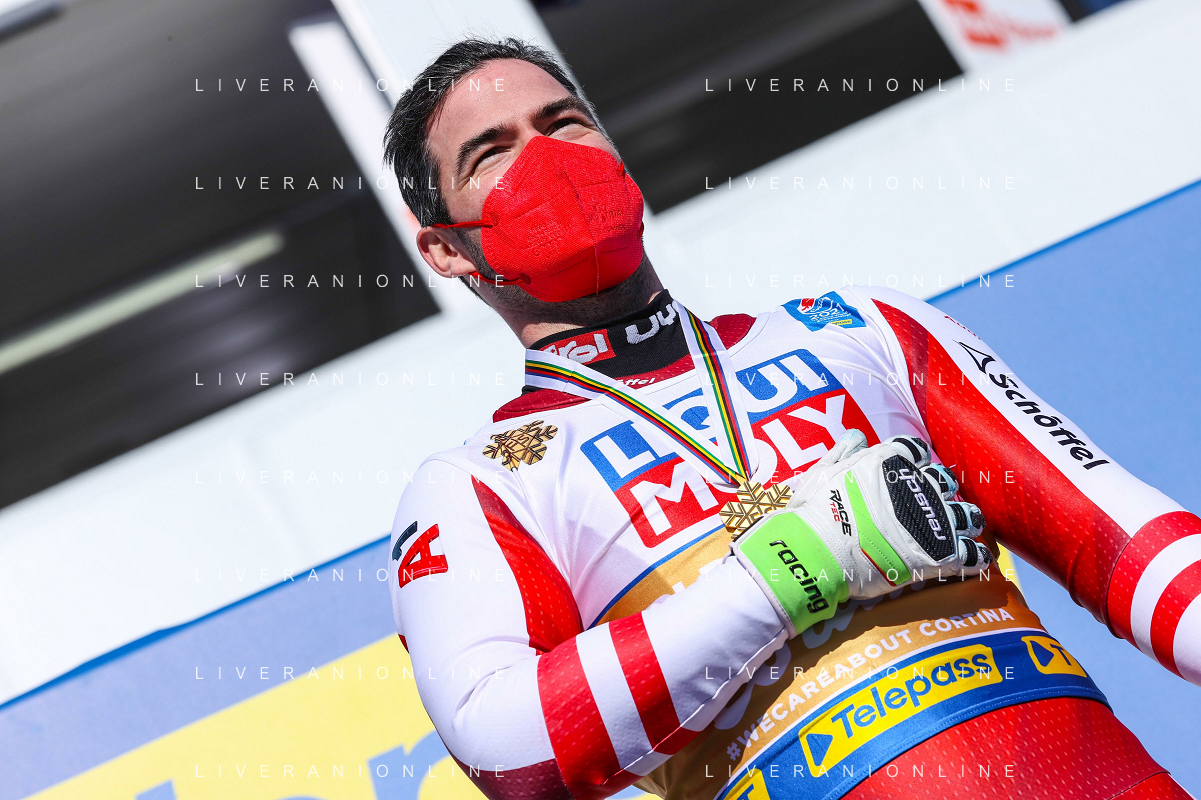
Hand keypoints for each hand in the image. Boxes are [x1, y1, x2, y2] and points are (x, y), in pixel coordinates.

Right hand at [730, 430, 991, 636]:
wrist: (818, 553)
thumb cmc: (815, 513)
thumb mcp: (822, 472)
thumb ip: (843, 452)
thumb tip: (858, 435)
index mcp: (890, 462)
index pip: (916, 450)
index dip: (915, 461)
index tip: (911, 472)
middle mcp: (918, 485)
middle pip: (946, 481)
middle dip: (942, 490)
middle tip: (933, 504)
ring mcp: (933, 520)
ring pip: (968, 515)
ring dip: (966, 521)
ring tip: (963, 529)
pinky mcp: (940, 553)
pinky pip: (972, 555)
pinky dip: (975, 557)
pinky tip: (973, 559)